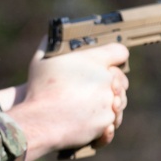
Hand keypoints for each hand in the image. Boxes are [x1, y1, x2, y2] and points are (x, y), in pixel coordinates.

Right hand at [8, 41, 129, 160]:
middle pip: (121, 79)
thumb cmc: (39, 89)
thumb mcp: (42, 58)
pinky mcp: (105, 123)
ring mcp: (108, 103)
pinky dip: (104, 122)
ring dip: (110, 103)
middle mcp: (107, 80)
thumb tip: (53, 37)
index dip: (115, 56)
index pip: (119, 52)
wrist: (38, 121)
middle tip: (98, 87)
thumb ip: (51, 44)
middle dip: (113, 83)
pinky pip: (112, 121)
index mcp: (95, 60)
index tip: (110, 61)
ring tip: (93, 106)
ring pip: (118, 102)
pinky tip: (95, 119)